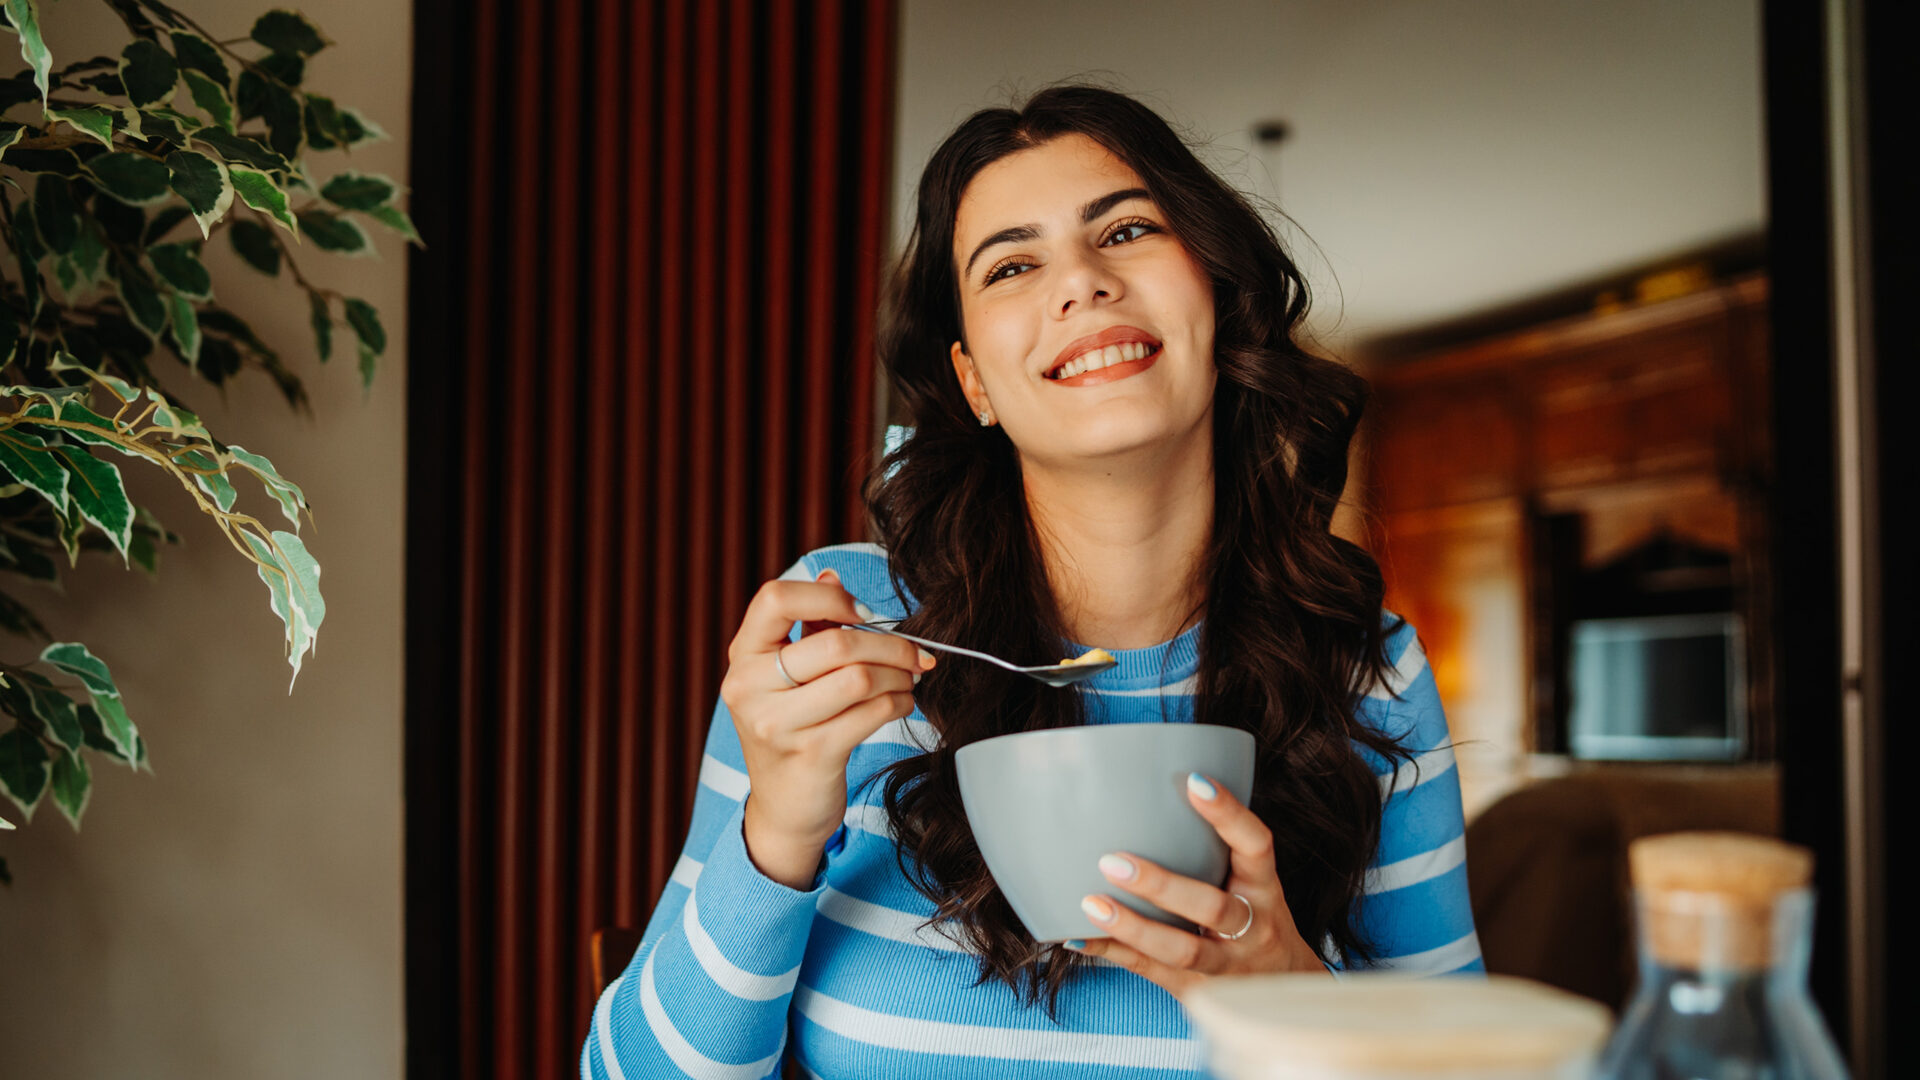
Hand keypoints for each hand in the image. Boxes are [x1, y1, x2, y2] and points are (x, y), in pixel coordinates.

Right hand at [721, 567, 935, 888]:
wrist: (783, 808)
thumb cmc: (792, 729)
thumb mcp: (786, 677)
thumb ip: (807, 627)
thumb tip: (832, 575)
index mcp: (743, 656)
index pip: (776, 598)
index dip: (827, 596)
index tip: (861, 613)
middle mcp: (750, 687)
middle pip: (835, 642)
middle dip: (890, 644)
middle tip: (915, 654)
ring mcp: (778, 725)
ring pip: (860, 677)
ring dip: (899, 675)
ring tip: (909, 679)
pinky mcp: (812, 755)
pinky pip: (872, 712)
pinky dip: (899, 702)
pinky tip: (901, 703)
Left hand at [1067, 771, 1328, 997]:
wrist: (1282, 989)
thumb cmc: (1252, 916)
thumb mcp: (1251, 882)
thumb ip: (1215, 847)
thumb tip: (1145, 788)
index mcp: (1264, 887)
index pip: (1256, 845)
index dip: (1229, 813)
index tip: (1195, 780)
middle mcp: (1253, 927)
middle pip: (1212, 908)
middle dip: (1161, 886)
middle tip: (1112, 861)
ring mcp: (1227, 966)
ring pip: (1182, 950)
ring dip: (1133, 927)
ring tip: (1091, 903)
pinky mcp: (1197, 991)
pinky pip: (1151, 973)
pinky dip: (1111, 953)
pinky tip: (1077, 936)